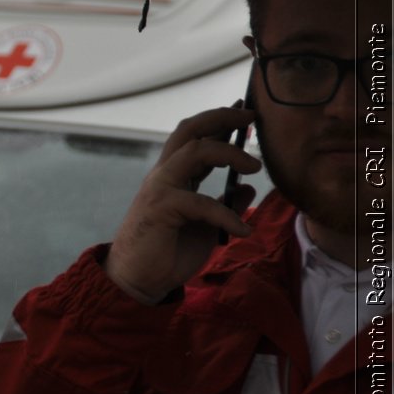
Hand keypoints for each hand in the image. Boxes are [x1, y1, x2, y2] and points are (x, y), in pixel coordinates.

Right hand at [104, 105, 259, 303]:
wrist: (138, 281)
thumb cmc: (167, 253)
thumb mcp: (206, 226)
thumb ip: (224, 205)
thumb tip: (249, 188)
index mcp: (174, 177)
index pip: (196, 138)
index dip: (221, 121)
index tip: (247, 112)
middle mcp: (165, 175)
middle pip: (190, 130)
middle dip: (221, 117)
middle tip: (251, 116)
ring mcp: (160, 188)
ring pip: (195, 151)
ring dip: (229, 152)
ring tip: (255, 167)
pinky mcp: (161, 208)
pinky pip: (202, 202)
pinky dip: (227, 215)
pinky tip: (242, 231)